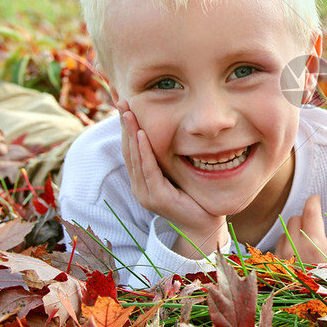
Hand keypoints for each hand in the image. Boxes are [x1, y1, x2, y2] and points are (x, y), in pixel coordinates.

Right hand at [118, 100, 228, 258]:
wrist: (203, 224)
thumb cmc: (193, 197)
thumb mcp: (177, 174)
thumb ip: (168, 159)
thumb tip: (169, 133)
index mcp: (142, 181)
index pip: (131, 149)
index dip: (126, 127)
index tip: (125, 106)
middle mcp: (140, 186)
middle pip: (128, 150)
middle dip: (125, 125)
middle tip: (122, 102)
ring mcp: (146, 193)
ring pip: (135, 157)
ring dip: (131, 133)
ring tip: (128, 113)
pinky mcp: (157, 197)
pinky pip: (148, 169)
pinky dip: (144, 151)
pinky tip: (141, 135)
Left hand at [275, 194, 326, 266]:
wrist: (322, 316)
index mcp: (315, 243)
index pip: (310, 210)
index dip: (314, 200)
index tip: (317, 198)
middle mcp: (294, 249)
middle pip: (295, 219)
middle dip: (305, 219)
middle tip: (315, 226)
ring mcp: (282, 260)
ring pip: (283, 234)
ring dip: (293, 234)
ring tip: (306, 243)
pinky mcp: (274, 271)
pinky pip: (275, 250)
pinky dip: (285, 248)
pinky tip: (296, 256)